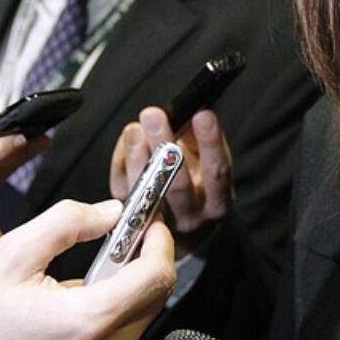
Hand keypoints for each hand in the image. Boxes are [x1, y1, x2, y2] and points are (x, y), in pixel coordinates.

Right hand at [0, 198, 175, 339]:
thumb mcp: (9, 256)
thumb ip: (66, 222)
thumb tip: (113, 211)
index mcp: (88, 321)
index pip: (157, 275)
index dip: (159, 241)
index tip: (148, 223)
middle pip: (155, 295)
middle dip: (139, 263)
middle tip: (112, 245)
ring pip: (143, 317)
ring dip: (123, 294)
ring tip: (77, 290)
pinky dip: (112, 323)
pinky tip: (74, 323)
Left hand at [109, 107, 231, 258]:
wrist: (181, 227)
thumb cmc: (197, 189)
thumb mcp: (207, 166)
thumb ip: (200, 142)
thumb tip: (186, 111)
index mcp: (216, 203)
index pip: (217, 172)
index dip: (210, 142)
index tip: (202, 114)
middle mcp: (190, 218)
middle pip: (176, 184)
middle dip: (163, 144)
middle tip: (154, 115)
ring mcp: (159, 223)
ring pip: (145, 189)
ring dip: (137, 153)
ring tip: (135, 128)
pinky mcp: (130, 219)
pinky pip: (122, 189)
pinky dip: (122, 161)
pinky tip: (129, 140)